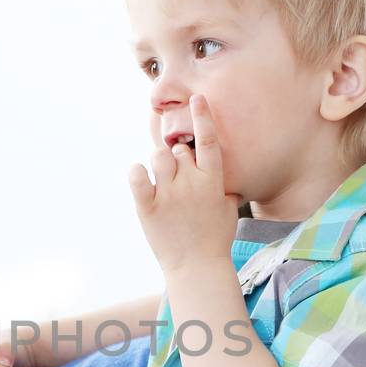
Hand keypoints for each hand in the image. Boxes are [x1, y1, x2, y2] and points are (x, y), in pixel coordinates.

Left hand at [127, 94, 241, 276]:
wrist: (197, 268)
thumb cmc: (215, 240)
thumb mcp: (228, 210)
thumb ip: (225, 188)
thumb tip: (226, 179)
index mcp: (214, 181)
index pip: (208, 141)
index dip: (202, 117)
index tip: (197, 98)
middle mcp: (192, 183)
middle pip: (178, 149)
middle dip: (176, 156)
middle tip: (177, 176)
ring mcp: (169, 194)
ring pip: (158, 156)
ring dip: (158, 162)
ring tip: (162, 180)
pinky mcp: (148, 207)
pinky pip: (137, 176)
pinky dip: (137, 173)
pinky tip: (141, 179)